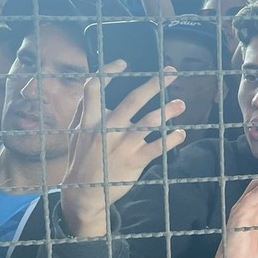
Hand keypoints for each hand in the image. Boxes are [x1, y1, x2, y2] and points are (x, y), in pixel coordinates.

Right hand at [63, 60, 186, 236]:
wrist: (84, 194)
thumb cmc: (82, 159)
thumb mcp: (76, 134)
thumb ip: (83, 111)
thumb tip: (90, 86)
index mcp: (90, 121)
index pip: (94, 89)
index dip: (108, 72)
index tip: (124, 63)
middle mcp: (106, 129)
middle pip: (132, 100)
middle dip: (154, 84)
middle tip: (172, 72)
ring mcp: (121, 145)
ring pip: (149, 122)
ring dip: (168, 111)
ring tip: (181, 104)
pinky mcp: (134, 161)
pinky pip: (157, 147)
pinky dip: (172, 139)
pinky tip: (181, 134)